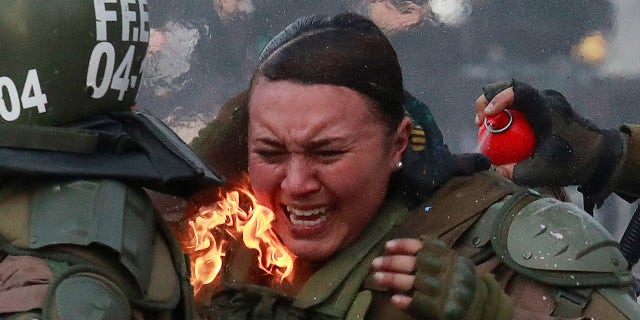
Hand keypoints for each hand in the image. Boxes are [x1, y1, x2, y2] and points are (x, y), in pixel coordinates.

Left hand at [372, 237, 511, 318]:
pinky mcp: (443, 310)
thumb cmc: (458, 279)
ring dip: (394, 279)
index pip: (425, 247)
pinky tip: (394, 299)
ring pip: (416, 282)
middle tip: (375, 263)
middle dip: (393, 262)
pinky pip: (421, 304)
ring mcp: (446, 291)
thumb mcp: (452, 261)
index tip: (387, 246)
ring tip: (377, 277)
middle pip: (417, 263)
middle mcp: (448, 272)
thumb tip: (402, 246)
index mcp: (449, 258)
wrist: (480, 305)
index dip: (404, 245)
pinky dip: (407, 301)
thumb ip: (434, 252)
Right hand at [475, 81, 623, 209]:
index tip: (486, 117)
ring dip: (494, 106)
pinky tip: (499, 132)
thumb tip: (496, 169)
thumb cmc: (575, 162)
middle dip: (488, 99)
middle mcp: (546, 99)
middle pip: (510, 87)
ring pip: (513, 95)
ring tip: (484, 126)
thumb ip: (519, 172)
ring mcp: (545, 101)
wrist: (601, 156)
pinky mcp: (544, 109)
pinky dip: (505, 114)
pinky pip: (519, 106)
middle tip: (479, 121)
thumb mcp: (546, 172)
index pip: (519, 91)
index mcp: (548, 108)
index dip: (497, 99)